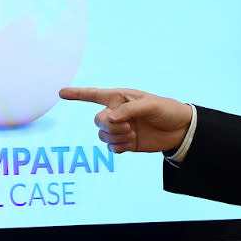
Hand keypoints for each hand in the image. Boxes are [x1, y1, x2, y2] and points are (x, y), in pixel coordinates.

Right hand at [59, 87, 192, 153]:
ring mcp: (120, 128)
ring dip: (116, 137)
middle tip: (128, 126)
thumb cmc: (166, 110)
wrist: (179, 130)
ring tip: (133, 134)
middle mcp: (116, 113)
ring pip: (102, 136)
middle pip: (97, 121)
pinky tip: (132, 143)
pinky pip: (111, 147)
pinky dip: (119, 147)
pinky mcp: (125, 143)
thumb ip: (128, 110)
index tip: (61, 93)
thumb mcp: (149, 105)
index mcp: (120, 98)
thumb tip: (108, 119)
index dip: (77, 94)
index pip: (94, 95)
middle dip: (110, 126)